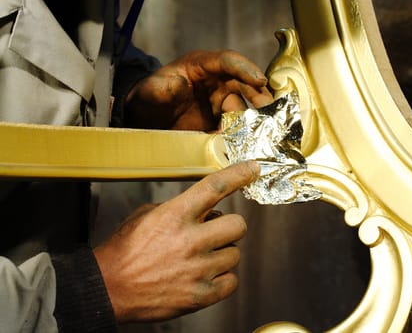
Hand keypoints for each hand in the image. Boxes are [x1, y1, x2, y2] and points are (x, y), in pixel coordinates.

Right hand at [93, 161, 258, 321]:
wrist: (107, 288)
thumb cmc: (124, 252)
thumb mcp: (145, 216)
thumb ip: (177, 209)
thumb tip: (202, 210)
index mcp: (175, 215)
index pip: (215, 187)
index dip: (238, 174)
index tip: (252, 169)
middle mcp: (190, 240)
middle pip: (238, 225)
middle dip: (229, 228)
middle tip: (215, 233)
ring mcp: (197, 269)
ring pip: (235, 254)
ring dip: (222, 254)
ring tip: (201, 258)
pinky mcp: (200, 295)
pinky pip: (232, 282)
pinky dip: (222, 279)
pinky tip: (205, 276)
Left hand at [124, 50, 272, 130]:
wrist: (144, 120)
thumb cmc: (148, 98)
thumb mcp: (152, 91)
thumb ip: (164, 88)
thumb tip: (179, 84)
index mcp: (202, 65)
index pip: (229, 61)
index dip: (246, 69)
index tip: (260, 80)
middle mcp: (217, 82)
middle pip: (244, 85)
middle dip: (259, 97)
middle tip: (271, 112)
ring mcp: (220, 102)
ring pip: (243, 109)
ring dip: (253, 121)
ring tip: (261, 134)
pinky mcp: (220, 122)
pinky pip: (236, 128)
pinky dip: (242, 137)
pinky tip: (247, 146)